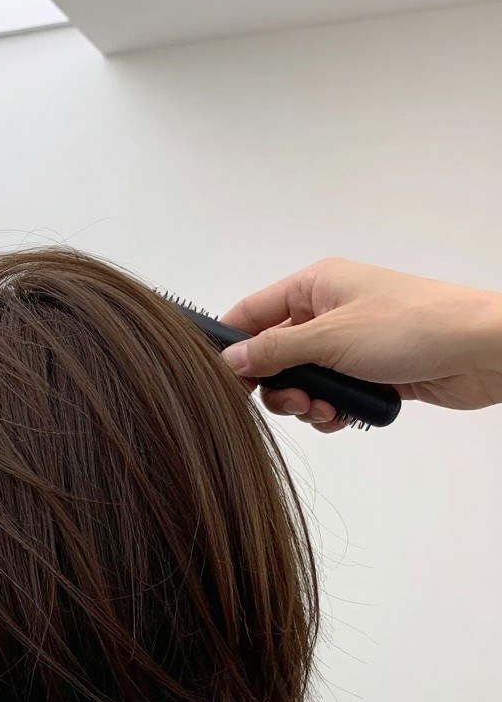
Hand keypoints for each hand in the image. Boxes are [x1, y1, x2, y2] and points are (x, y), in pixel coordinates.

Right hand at [220, 258, 501, 431]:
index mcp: (315, 285)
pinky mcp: (368, 373)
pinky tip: (344, 416)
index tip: (224, 381)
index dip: (233, 347)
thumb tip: (230, 360)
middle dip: (277, 385)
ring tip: (326, 409)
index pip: (252, 312)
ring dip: (306, 404)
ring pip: (302, 382)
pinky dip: (330, 411)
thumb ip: (274, 350)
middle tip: (295, 400)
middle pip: (273, 355)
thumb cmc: (413, 325)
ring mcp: (349, 344)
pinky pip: (330, 397)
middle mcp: (328, 312)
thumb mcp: (330, 337)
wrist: (479, 350)